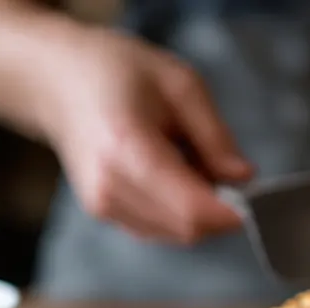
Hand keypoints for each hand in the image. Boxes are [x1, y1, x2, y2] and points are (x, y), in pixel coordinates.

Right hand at [38, 27, 251, 243]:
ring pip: (176, 233)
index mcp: (126, 150)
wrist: (55, 79)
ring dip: (198, 208)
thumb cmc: (115, 71)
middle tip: (218, 164)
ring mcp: (102, 206)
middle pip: (187, 228)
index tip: (254, 195)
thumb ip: (216, 136)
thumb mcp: (180, 84)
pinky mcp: (104, 213)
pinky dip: (178, 209)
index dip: (232, 212)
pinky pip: (159, 228)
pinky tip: (169, 172)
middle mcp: (109, 187)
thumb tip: (243, 178)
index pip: (192, 210)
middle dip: (218, 209)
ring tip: (186, 159)